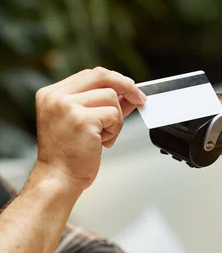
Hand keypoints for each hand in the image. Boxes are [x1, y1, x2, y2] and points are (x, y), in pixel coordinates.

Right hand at [35, 67, 145, 189]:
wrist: (59, 178)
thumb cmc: (68, 155)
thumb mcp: (83, 121)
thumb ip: (102, 104)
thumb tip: (128, 93)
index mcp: (51, 94)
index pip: (89, 74)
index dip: (114, 80)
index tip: (130, 89)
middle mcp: (56, 97)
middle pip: (101, 75)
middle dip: (126, 86)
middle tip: (139, 98)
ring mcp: (67, 106)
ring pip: (111, 97)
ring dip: (117, 119)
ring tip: (104, 136)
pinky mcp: (82, 119)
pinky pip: (114, 114)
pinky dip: (115, 130)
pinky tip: (102, 142)